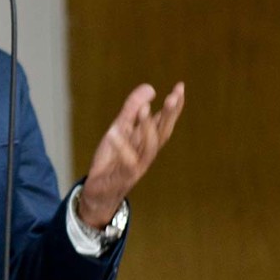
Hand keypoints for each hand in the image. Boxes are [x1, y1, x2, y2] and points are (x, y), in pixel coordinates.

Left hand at [79, 82, 184, 226]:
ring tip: (143, 109)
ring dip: (148, 128)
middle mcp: (146, 153)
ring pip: (148, 147)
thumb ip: (132, 110)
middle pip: (162, 133)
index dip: (174, 107)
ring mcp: (136, 166)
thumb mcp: (119, 130)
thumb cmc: (112, 160)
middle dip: (169, 115)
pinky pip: (126, 162)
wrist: (99, 192)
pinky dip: (121, 147)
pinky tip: (114, 132)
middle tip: (173, 95)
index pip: (164, 122)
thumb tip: (150, 87)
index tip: (180, 87)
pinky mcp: (122, 176)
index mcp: (147, 142)